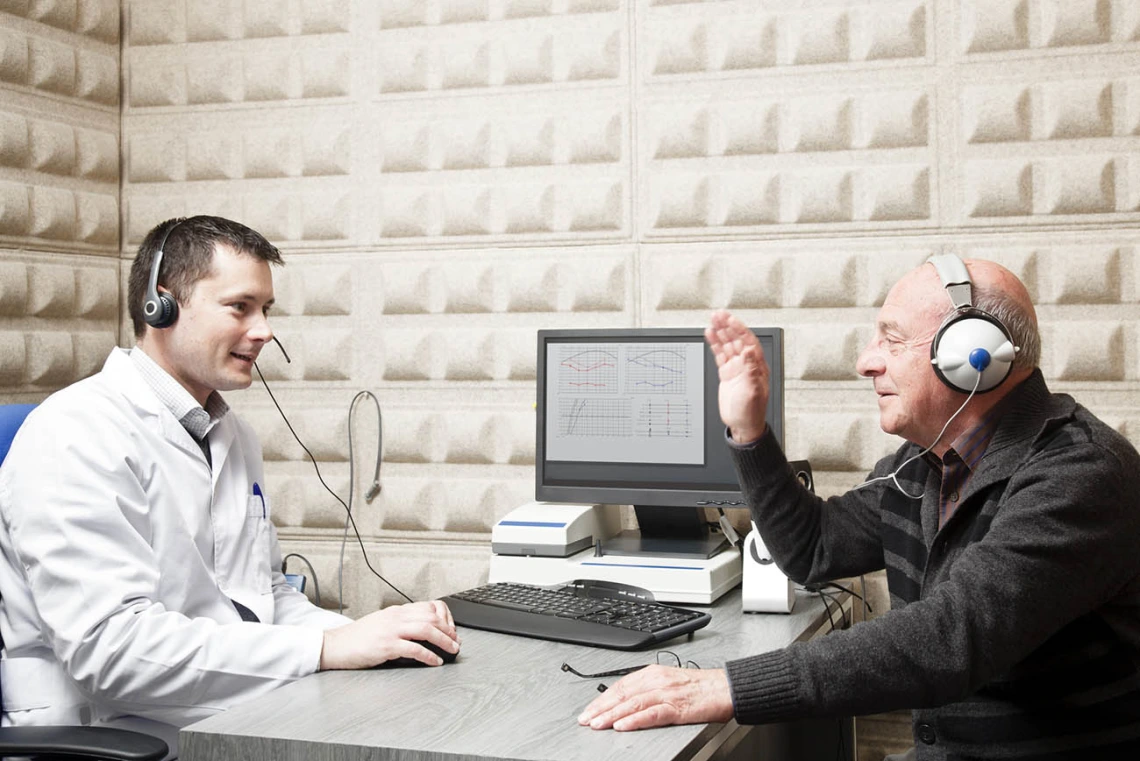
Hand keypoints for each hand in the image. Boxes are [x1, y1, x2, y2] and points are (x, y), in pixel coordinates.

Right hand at [319, 600, 458, 669]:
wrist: (335, 645)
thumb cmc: (357, 637)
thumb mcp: (381, 622)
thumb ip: (400, 623)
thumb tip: (422, 630)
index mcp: (395, 611)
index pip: (428, 607)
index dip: (444, 617)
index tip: (451, 628)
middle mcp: (395, 617)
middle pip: (431, 616)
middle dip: (448, 629)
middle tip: (456, 641)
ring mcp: (391, 631)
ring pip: (426, 629)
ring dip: (444, 640)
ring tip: (452, 650)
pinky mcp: (386, 646)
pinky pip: (414, 649)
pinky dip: (428, 655)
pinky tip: (435, 662)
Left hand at [577, 665, 733, 730]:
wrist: (726, 688)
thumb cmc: (700, 688)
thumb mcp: (669, 682)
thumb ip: (649, 689)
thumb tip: (627, 702)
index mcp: (653, 673)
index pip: (620, 685)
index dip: (602, 698)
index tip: (589, 709)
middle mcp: (657, 680)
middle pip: (622, 694)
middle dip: (601, 708)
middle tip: (586, 719)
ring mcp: (667, 693)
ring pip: (632, 704)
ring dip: (611, 715)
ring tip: (597, 724)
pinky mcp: (678, 707)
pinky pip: (652, 714)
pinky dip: (635, 720)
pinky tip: (622, 725)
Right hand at [704, 310, 769, 443]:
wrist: (742, 425)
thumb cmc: (751, 412)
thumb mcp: (753, 391)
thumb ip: (751, 370)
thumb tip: (750, 351)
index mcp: (757, 366)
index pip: (748, 342)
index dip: (739, 329)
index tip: (730, 320)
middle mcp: (747, 364)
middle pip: (736, 339)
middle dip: (727, 326)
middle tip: (718, 314)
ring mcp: (736, 368)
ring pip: (727, 344)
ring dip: (720, 332)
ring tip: (712, 320)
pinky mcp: (727, 373)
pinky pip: (720, 354)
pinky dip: (715, 344)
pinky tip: (710, 335)